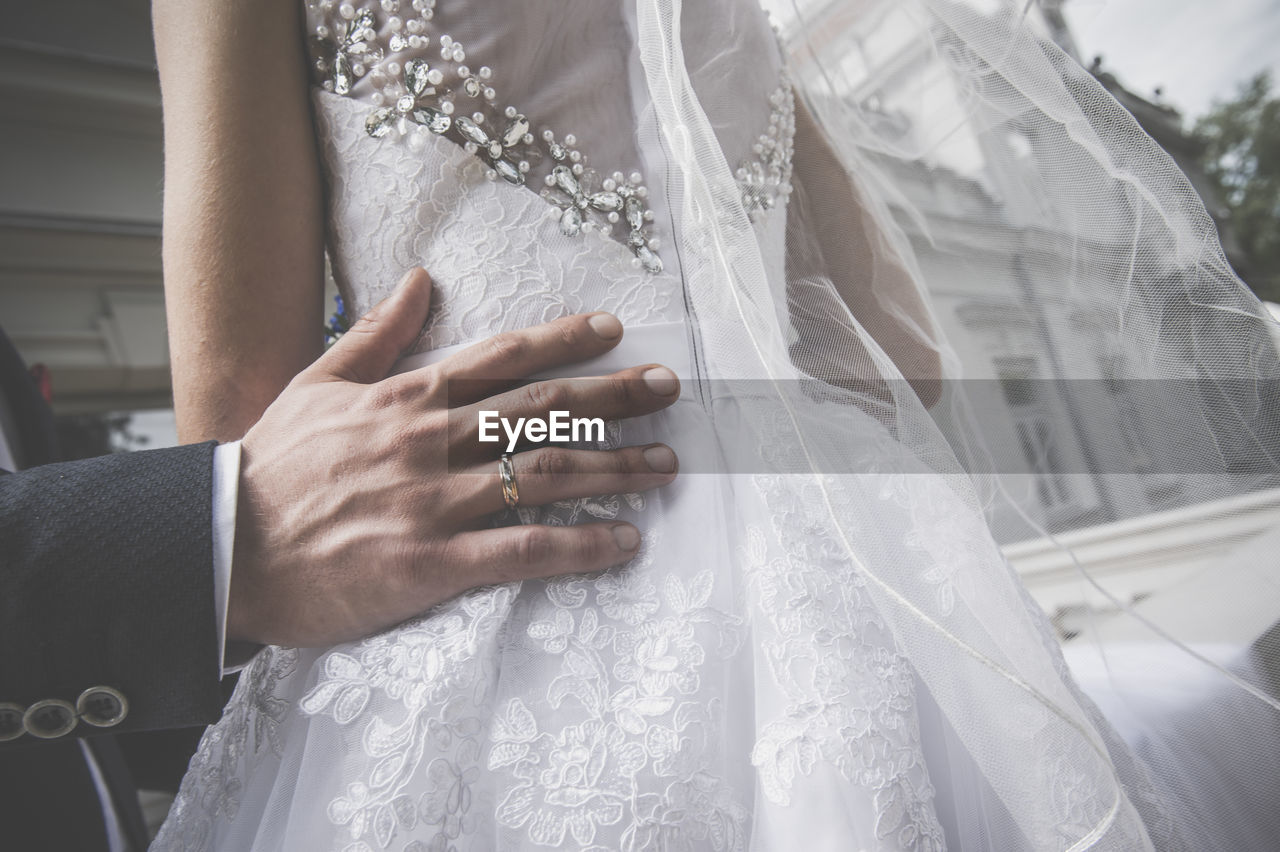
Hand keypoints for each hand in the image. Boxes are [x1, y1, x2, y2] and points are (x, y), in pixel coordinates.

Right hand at [227, 268, 680, 646]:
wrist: (226, 549)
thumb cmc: (272, 467)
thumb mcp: (318, 383)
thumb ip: (378, 333)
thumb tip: (420, 278)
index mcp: (407, 397)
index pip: (504, 357)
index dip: (566, 341)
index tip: (615, 330)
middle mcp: (431, 440)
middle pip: (543, 411)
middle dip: (615, 396)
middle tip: (669, 388)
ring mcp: (435, 501)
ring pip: (546, 474)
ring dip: (615, 467)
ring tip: (666, 463)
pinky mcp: (433, 563)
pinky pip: (522, 550)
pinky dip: (579, 546)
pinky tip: (624, 541)